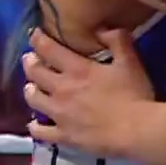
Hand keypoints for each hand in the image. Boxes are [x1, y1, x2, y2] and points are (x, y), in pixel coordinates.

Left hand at [21, 28, 154, 154]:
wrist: (136, 131)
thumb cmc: (134, 95)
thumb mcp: (130, 62)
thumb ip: (117, 40)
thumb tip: (101, 28)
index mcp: (77, 69)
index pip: (48, 49)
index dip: (38, 39)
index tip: (34, 34)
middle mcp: (62, 89)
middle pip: (35, 72)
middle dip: (29, 62)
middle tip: (29, 58)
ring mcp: (59, 115)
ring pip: (33, 99)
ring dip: (29, 90)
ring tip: (31, 87)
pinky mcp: (63, 136)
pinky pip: (40, 132)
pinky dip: (34, 127)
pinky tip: (34, 125)